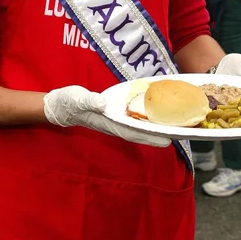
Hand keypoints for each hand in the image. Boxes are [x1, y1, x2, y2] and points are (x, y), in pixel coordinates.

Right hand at [44, 85, 170, 146]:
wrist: (59, 105)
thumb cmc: (68, 103)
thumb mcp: (77, 99)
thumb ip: (90, 101)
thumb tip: (104, 104)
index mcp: (107, 122)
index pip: (132, 132)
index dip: (150, 136)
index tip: (168, 140)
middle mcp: (114, 123)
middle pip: (140, 131)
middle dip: (159, 132)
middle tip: (180, 132)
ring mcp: (114, 118)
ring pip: (138, 124)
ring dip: (154, 125)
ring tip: (173, 122)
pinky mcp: (112, 111)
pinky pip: (132, 115)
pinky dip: (144, 114)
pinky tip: (154, 110)